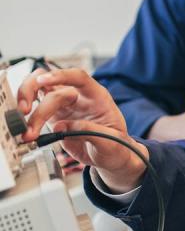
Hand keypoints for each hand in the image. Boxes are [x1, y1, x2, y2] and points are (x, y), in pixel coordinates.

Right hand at [17, 69, 146, 191]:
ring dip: (25, 103)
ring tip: (23, 127)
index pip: (79, 77)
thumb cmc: (115, 145)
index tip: (44, 80)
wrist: (110, 155)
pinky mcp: (53, 115)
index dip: (60, 75)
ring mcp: (64, 104)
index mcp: (97, 97)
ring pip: (38, 90)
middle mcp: (79, 96)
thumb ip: (92, 132)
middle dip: (37, 103)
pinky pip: (35, 107)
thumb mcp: (112, 141)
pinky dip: (26, 117)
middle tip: (26, 115)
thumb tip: (63, 127)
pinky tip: (25, 130)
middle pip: (52, 88)